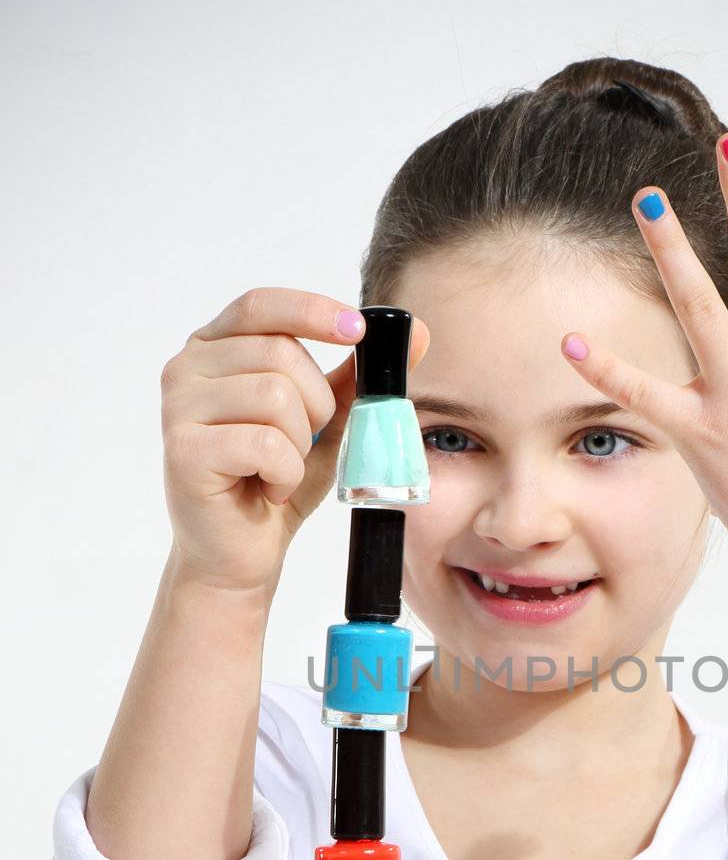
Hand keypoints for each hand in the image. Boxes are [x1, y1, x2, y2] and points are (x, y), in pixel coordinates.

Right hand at [160, 287, 429, 595]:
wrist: (240, 554)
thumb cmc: (274, 481)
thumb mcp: (326, 422)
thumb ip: (357, 375)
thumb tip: (416, 331)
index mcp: (215, 348)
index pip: (262, 305)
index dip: (312, 310)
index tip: (359, 330)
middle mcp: (187, 367)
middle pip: (280, 354)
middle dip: (316, 405)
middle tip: (302, 445)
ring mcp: (178, 407)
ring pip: (276, 397)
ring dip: (300, 444)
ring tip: (280, 470)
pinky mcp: (184, 449)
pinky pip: (266, 443)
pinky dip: (285, 473)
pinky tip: (270, 489)